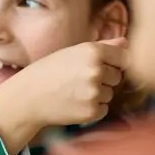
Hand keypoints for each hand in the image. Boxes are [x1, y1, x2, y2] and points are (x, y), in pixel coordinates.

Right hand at [0, 38, 127, 153]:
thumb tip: (126, 42)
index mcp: (93, 51)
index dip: (113, 62)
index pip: (124, 57)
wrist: (27, 97)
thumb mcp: (73, 52)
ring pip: (110, 93)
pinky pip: (104, 109)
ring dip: (98, 94)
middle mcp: (96, 70)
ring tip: (74, 91)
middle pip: (117, 76)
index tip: (99, 66)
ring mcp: (95, 92)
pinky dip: (93, 108)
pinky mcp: (92, 111)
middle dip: (104, 79)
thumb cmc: (50, 71)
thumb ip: (103, 46)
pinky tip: (74, 103)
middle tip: (79, 80)